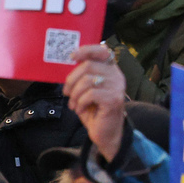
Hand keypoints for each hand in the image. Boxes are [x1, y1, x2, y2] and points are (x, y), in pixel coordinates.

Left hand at [63, 44, 126, 161]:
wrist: (106, 132)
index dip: (87, 50)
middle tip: (67, 92)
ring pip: (87, 80)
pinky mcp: (114, 99)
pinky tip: (80, 109)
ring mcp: (117, 87)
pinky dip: (80, 103)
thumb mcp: (86, 89)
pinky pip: (90, 94)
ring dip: (74, 94)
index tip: (72, 57)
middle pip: (88, 65)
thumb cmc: (94, 110)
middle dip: (71, 80)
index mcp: (110, 70)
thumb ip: (83, 75)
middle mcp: (116, 75)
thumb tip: (69, 64)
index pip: (102, 51)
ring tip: (73, 104)